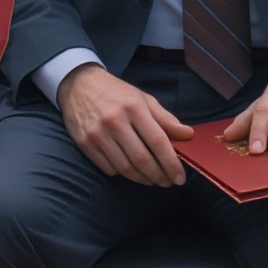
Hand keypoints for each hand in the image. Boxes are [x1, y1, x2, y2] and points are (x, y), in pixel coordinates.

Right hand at [59, 64, 193, 185]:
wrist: (78, 85)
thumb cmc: (116, 93)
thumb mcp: (143, 99)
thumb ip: (165, 119)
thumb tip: (188, 134)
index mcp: (134, 107)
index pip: (158, 141)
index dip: (171, 163)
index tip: (180, 177)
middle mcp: (115, 121)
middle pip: (142, 159)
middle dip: (159, 176)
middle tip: (168, 183)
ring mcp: (98, 134)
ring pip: (125, 168)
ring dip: (143, 179)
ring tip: (152, 180)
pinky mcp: (85, 144)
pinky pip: (109, 168)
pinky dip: (123, 174)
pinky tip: (131, 171)